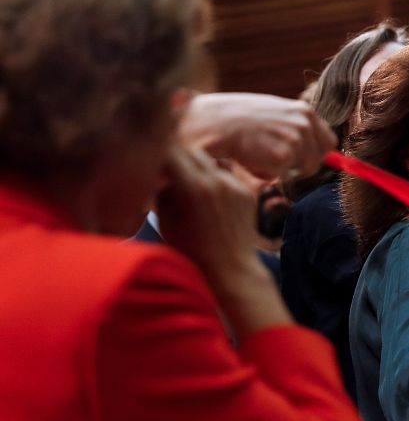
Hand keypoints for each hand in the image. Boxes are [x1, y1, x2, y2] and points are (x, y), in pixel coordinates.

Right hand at [156, 146, 291, 333]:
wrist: (232, 269)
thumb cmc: (192, 252)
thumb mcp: (166, 223)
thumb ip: (162, 192)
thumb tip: (161, 174)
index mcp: (193, 188)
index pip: (171, 152)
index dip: (158, 153)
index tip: (151, 159)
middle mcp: (216, 181)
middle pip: (190, 151)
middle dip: (176, 157)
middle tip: (166, 168)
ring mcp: (234, 185)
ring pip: (209, 161)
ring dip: (196, 167)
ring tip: (188, 187)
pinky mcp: (246, 192)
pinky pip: (226, 175)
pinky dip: (214, 180)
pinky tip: (209, 200)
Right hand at [178, 92, 336, 179]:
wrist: (213, 121)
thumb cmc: (238, 118)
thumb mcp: (275, 114)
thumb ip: (296, 129)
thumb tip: (319, 155)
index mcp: (305, 112)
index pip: (329, 142)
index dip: (316, 155)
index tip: (300, 159)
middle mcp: (305, 124)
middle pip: (317, 161)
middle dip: (299, 167)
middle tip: (272, 157)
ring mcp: (296, 140)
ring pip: (301, 172)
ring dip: (281, 169)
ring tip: (258, 152)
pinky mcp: (284, 157)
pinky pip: (282, 176)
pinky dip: (267, 173)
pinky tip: (251, 157)